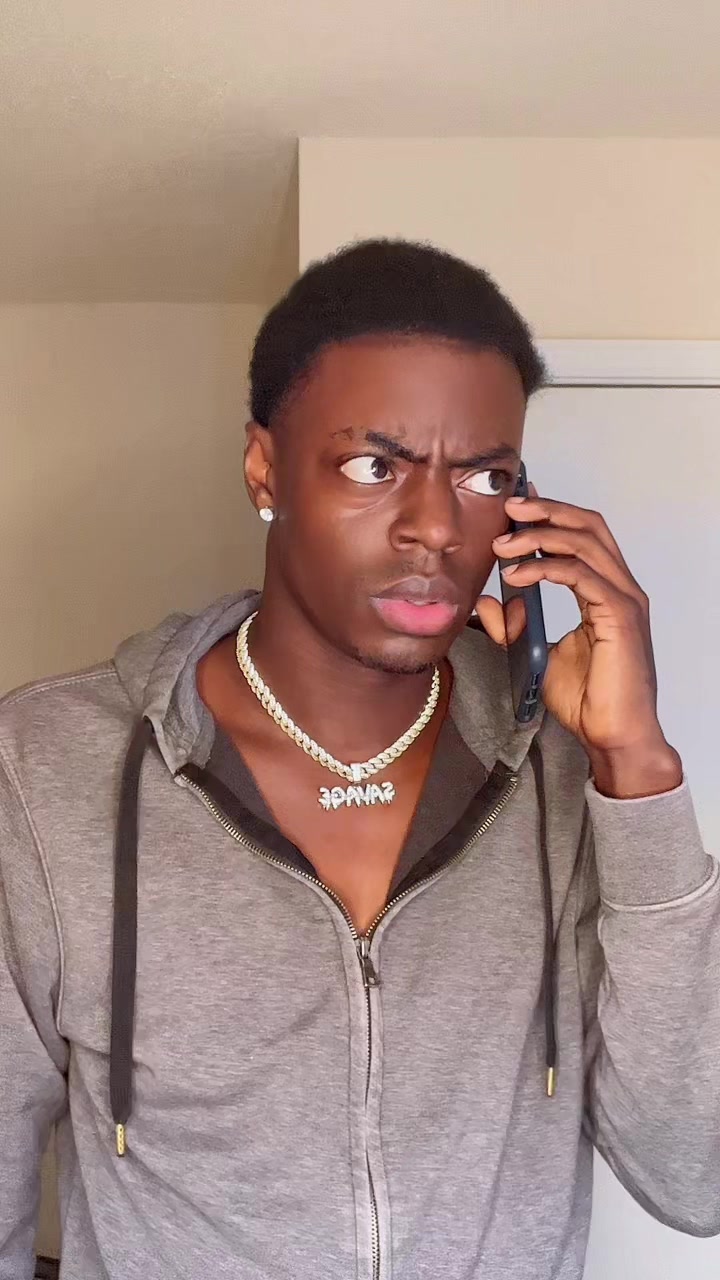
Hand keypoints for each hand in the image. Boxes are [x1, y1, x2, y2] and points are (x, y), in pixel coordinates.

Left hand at [475, 486, 682, 796]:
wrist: (613, 737)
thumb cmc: (588, 701)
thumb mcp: (537, 655)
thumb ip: (515, 626)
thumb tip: (488, 600)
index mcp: (607, 590)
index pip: (583, 534)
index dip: (552, 512)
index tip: (516, 504)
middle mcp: (621, 588)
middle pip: (589, 525)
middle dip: (547, 510)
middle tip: (508, 508)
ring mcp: (624, 600)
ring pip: (585, 543)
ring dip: (540, 536)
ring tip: (504, 544)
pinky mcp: (619, 617)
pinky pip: (581, 575)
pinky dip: (546, 568)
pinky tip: (517, 576)